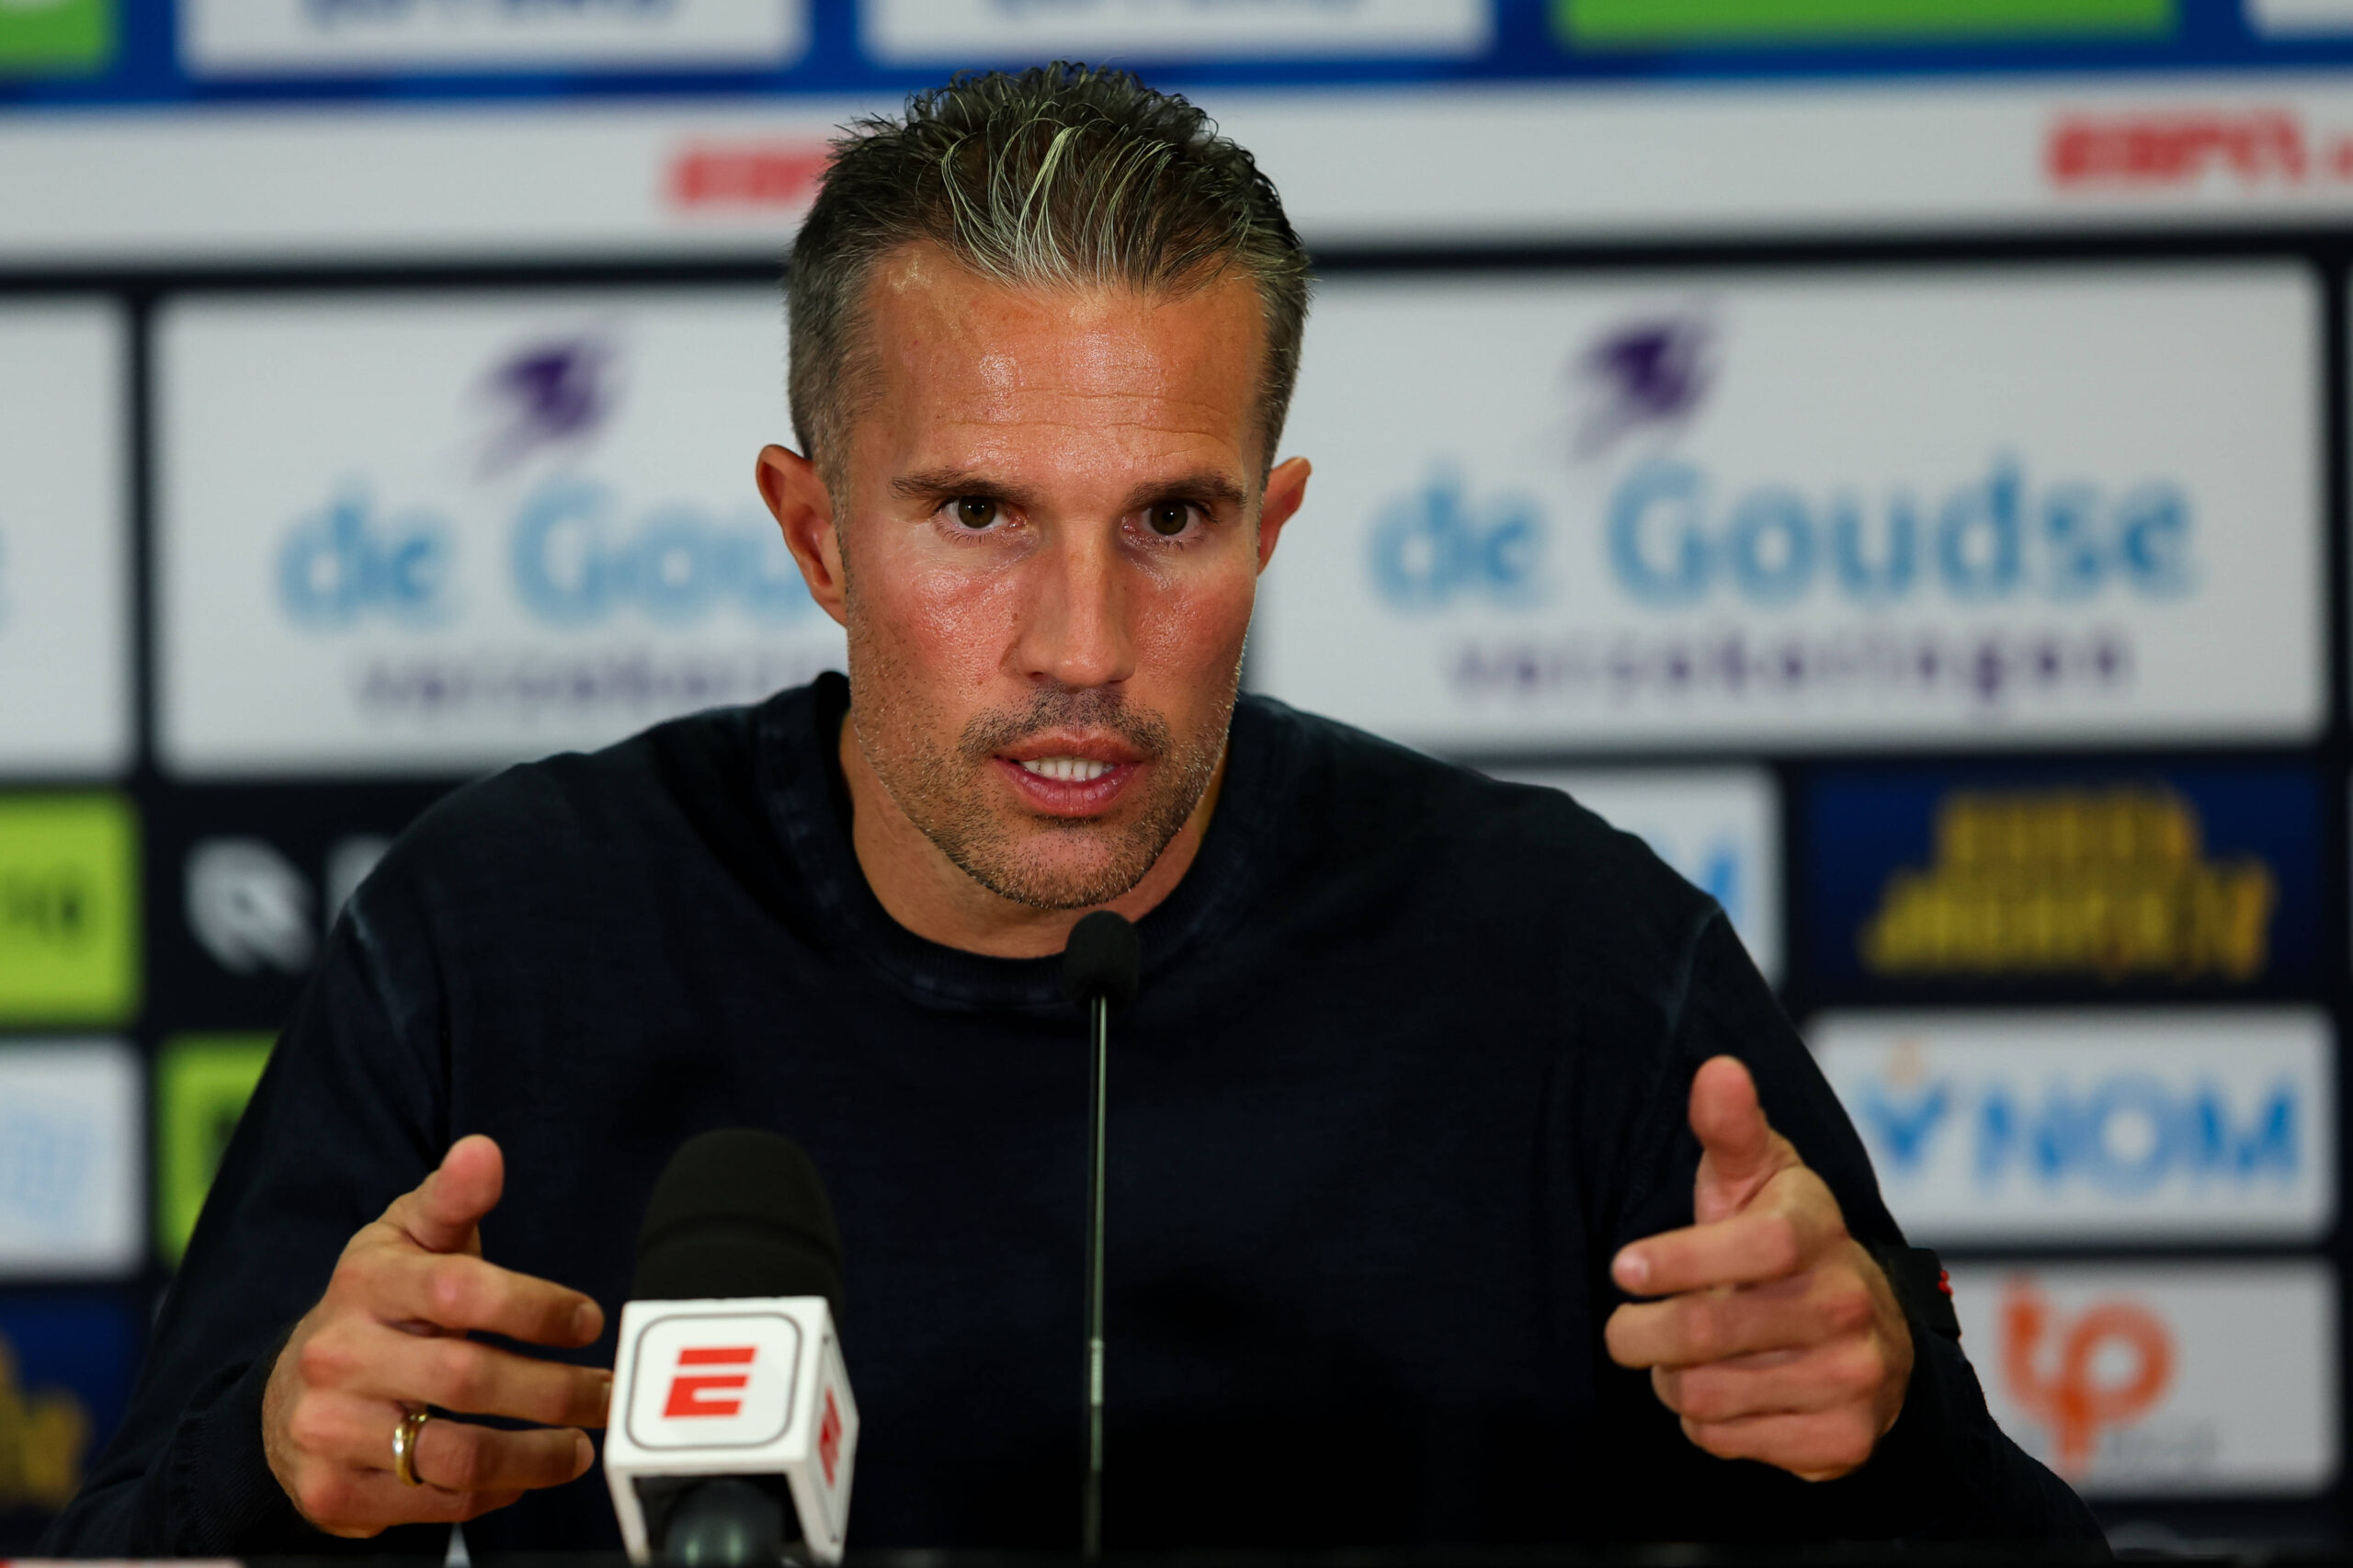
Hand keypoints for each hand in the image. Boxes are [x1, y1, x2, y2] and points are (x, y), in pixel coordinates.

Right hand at [262, 1135, 611, 1535]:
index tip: (587, 1321)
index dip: (535, 1306)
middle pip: (468, 1378)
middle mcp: (339, 1355)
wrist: (290, 1392)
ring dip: (536, 1457)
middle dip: (555, 1391)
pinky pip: (433, 1504)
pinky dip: (493, 1495)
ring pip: (456, 1455)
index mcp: (366, 1282)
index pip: (461, 1289)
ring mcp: (329, 1429)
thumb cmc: (378, 1303)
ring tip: (580, 1446)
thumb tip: (483, 1151)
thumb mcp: (406, 1238)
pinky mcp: (331, 1493)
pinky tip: (521, 1476)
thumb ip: (453, 1199)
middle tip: (605, 1394)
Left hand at [1604, 1056, 1911, 1480]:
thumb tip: (1718, 1070)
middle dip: (1641, 1335)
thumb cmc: (1781, 1242)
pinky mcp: (1844, 1440)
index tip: (1624, 1268)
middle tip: (1624, 1329)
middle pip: (1708, 1332)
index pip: (1756, 1246)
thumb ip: (1730, 1128)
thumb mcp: (1758, 1177)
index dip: (1681, 1260)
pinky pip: (1729, 1440)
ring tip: (1677, 1360)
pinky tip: (1720, 1393)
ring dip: (1671, 1381)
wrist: (1870, 1337)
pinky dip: (1704, 1423)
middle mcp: (1847, 1304)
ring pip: (1709, 1394)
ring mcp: (1853, 1377)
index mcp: (1819, 1231)